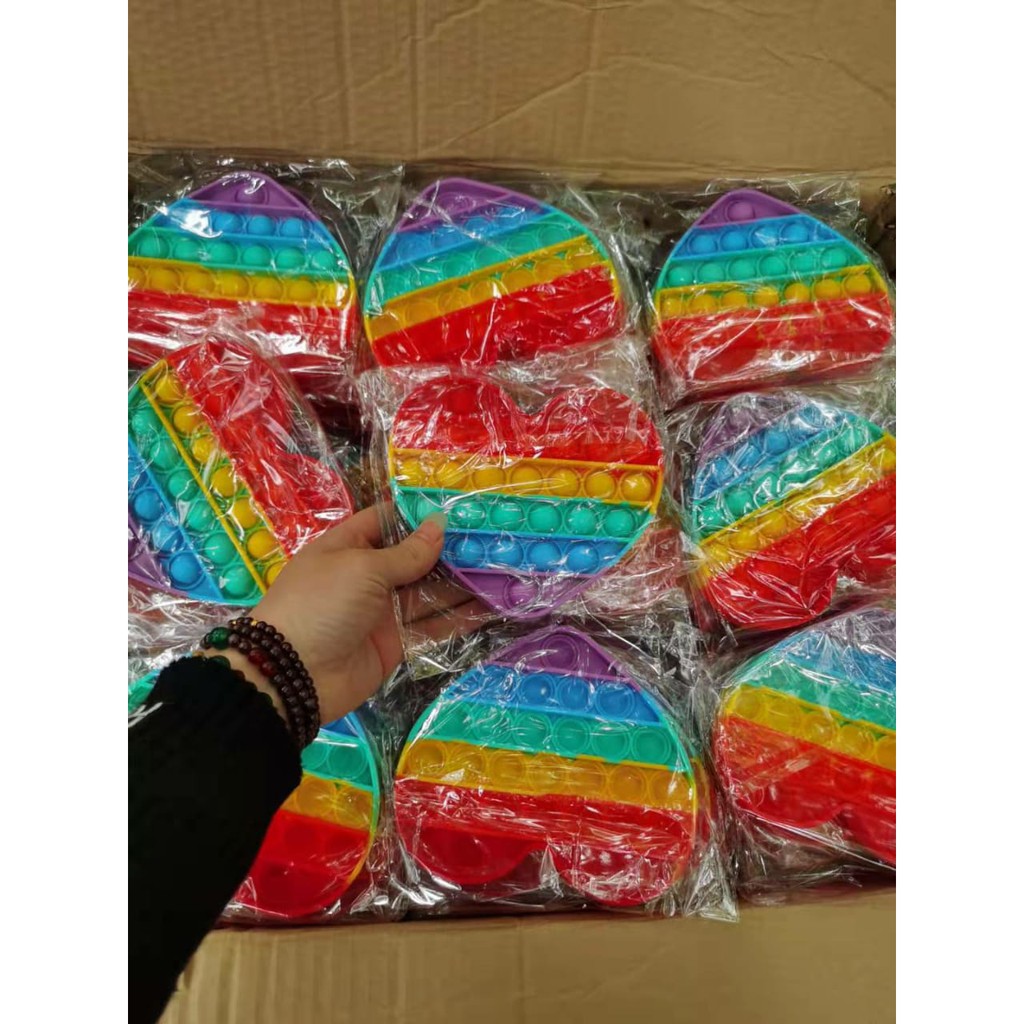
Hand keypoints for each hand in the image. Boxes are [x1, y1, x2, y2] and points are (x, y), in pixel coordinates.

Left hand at [226, 504, 486, 726]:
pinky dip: (458, 619)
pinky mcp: (394, 644)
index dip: (419, 514)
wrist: (293, 676)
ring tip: (502, 571)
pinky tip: (490, 609)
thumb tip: (438, 524)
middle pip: (414, 558)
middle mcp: (366, 576)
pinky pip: (430, 627)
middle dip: (450, 551)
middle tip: (492, 541)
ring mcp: (381, 611)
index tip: (459, 508)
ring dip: (461, 584)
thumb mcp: (362, 569)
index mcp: (347, 547)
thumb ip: (407, 552)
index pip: (386, 521)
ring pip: (428, 593)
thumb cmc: (321, 605)